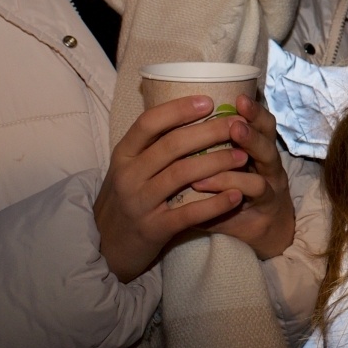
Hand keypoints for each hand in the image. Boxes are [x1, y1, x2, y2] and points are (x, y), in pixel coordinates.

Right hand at [93, 95, 252, 282]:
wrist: (105, 245)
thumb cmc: (126, 197)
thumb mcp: (129, 167)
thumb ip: (152, 145)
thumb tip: (191, 112)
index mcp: (124, 154)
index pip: (148, 123)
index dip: (179, 109)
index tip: (209, 101)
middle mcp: (129, 176)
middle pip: (172, 145)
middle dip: (209, 132)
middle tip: (237, 125)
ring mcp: (139, 203)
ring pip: (181, 175)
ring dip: (216, 162)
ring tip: (243, 156)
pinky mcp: (153, 229)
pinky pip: (188, 214)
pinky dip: (214, 204)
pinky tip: (236, 195)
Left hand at [190, 94, 296, 260]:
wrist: (257, 233)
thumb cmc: (229, 197)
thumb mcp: (218, 171)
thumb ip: (203, 151)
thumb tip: (166, 128)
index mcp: (256, 147)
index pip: (260, 121)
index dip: (253, 109)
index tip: (238, 96)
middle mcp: (268, 161)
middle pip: (268, 134)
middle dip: (253, 122)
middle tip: (235, 116)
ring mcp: (272, 182)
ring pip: (267, 159)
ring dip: (248, 146)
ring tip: (231, 139)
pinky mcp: (268, 205)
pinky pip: (254, 190)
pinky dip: (231, 184)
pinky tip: (212, 184)